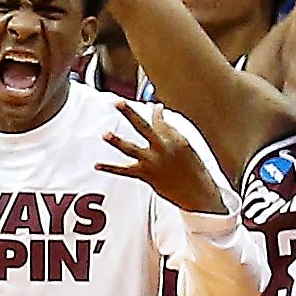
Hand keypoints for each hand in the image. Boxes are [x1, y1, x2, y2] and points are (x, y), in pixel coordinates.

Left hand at [96, 102, 226, 214]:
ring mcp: (153, 162)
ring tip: (105, 134)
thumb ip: (171, 132)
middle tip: (118, 102)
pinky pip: (124, 171)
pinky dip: (109, 168)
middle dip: (130, 113)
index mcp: (176, 139)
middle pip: (143, 127)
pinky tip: (97, 165)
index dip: (155, 113)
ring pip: (131, 149)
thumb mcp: (186, 148)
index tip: (152, 106)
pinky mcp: (146, 175)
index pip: (160, 121)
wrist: (197, 193)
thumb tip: (160, 115)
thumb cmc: (194, 170)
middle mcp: (163, 148)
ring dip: (117, 141)